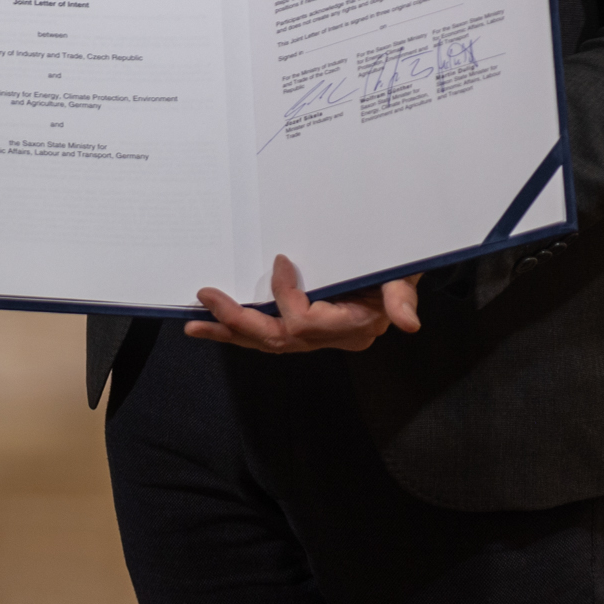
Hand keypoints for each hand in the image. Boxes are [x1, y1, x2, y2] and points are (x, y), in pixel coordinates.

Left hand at [187, 254, 420, 353]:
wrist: (399, 270)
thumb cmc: (397, 267)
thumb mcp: (402, 277)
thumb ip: (401, 298)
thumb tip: (408, 322)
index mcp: (354, 326)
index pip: (305, 323)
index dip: (286, 295)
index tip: (279, 260)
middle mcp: (333, 338)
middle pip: (279, 339)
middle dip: (240, 322)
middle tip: (207, 298)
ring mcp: (319, 338)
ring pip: (268, 343)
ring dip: (230, 333)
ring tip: (195, 324)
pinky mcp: (306, 331)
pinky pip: (270, 337)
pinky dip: (240, 332)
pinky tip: (213, 326)